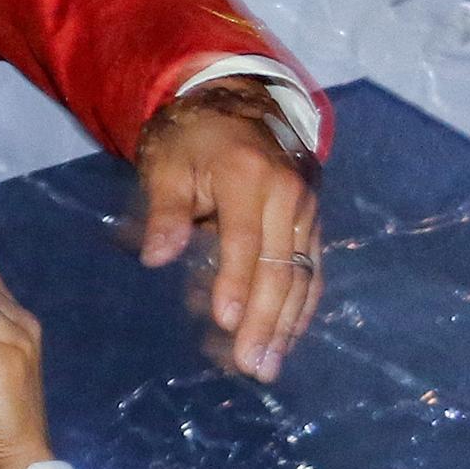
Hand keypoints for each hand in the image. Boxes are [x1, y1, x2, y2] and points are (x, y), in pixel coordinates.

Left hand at [134, 83, 323, 380]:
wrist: (242, 102)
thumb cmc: (192, 138)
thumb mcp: (166, 163)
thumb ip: (164, 211)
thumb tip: (155, 258)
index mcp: (249, 176)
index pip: (243, 239)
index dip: (234, 283)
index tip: (223, 324)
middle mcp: (289, 194)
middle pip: (280, 267)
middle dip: (265, 321)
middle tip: (251, 366)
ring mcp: (308, 209)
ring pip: (302, 275)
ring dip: (287, 325)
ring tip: (268, 367)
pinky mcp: (314, 222)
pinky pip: (312, 270)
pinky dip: (300, 308)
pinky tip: (286, 340)